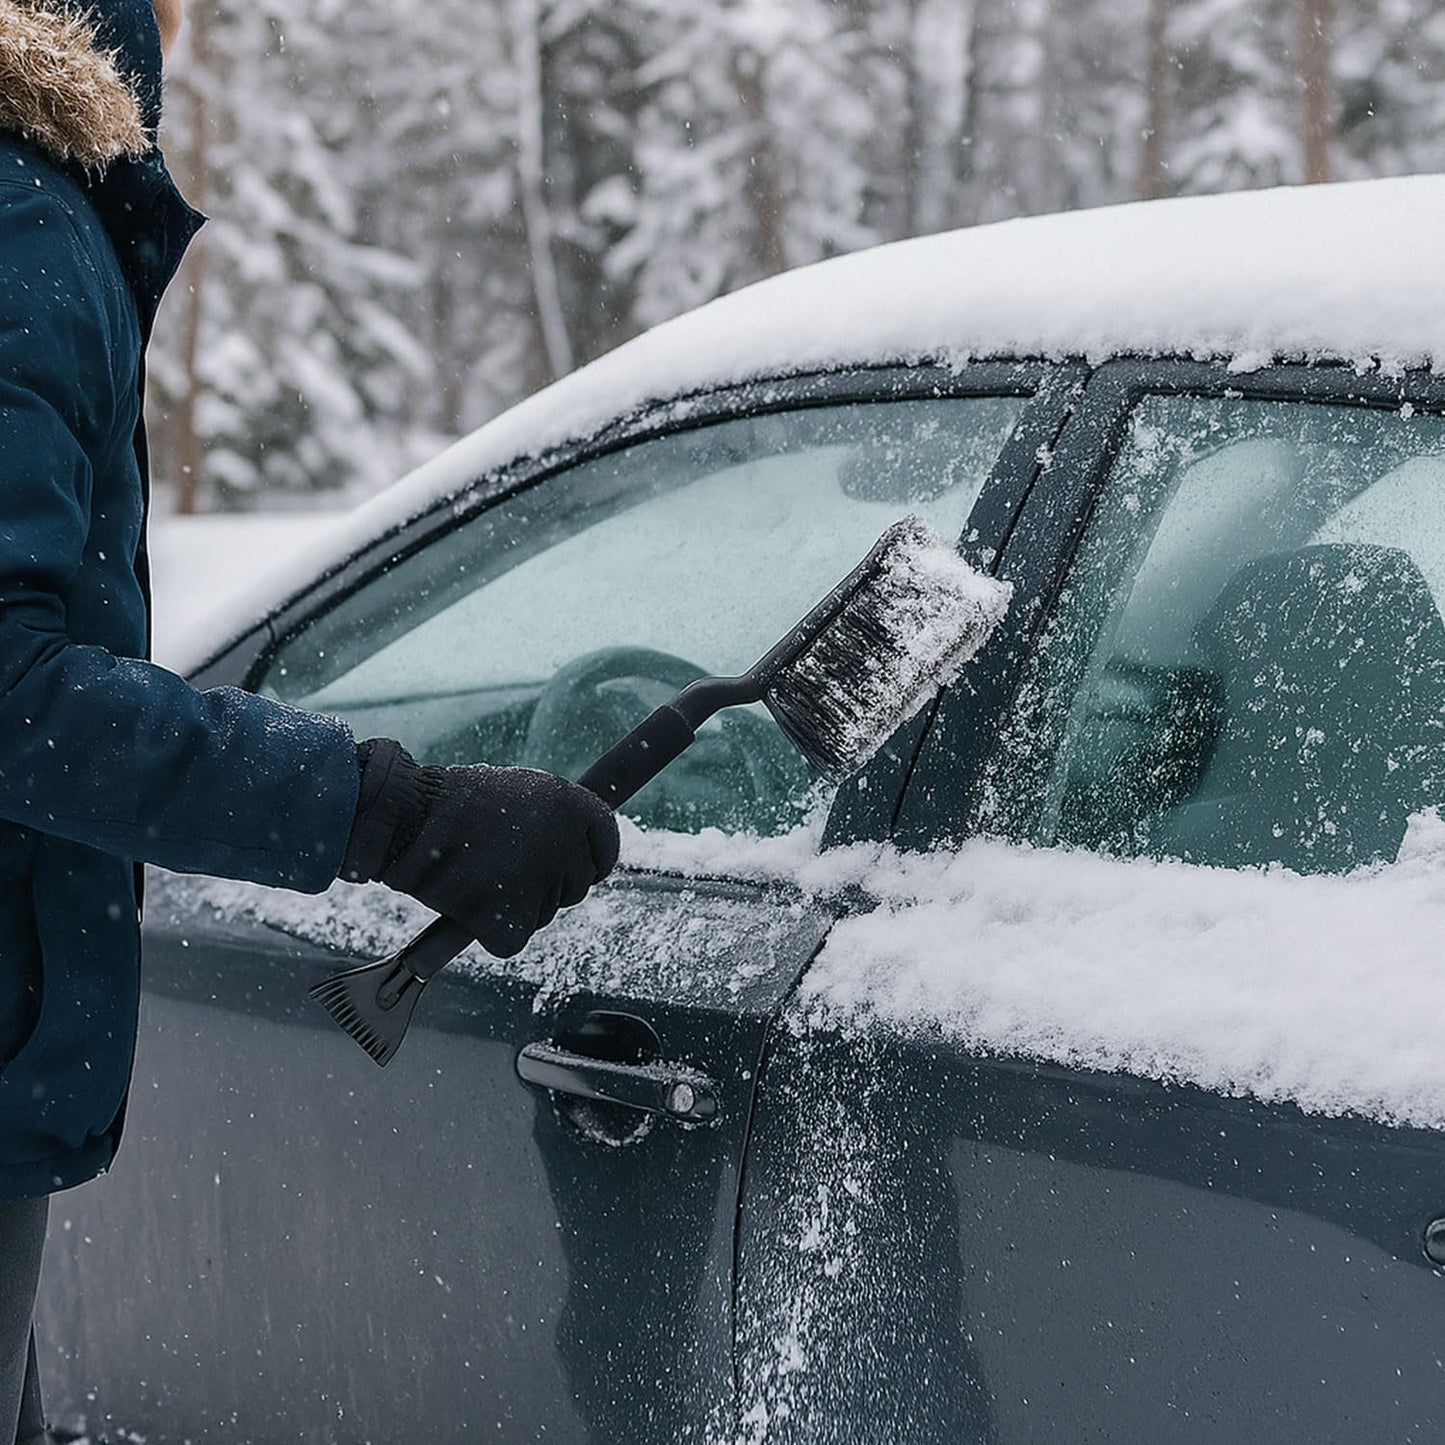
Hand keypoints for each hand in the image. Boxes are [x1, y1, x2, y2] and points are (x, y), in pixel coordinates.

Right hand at [343, 740, 619, 956]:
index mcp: (573, 803)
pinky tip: (466, 901)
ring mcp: (538, 880)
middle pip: (574, 888)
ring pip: (541, 915)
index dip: (590, 860)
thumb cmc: (454, 803)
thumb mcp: (518, 794)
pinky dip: (488, 931)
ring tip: (474, 871)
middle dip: (543, 886)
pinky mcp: (508, 917)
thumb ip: (553, 823)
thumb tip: (581, 860)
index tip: (576, 866)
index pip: (605, 846)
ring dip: (512, 905)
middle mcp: (565, 840)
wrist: (402, 812)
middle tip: (501, 867)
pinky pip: (511, 940)